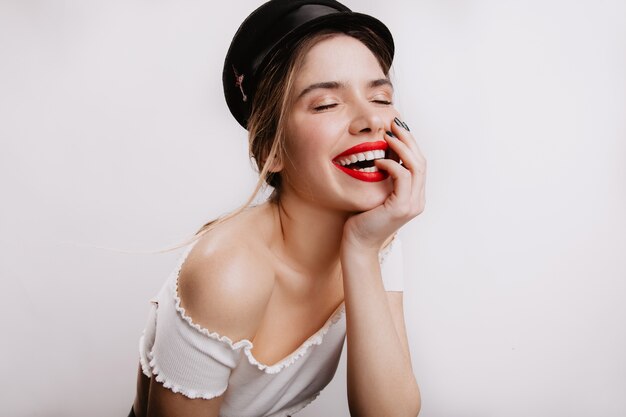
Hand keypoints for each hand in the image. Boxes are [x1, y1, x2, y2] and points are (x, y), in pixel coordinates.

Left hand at [342, 116, 426, 251]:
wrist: (357, 244)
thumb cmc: (361, 219)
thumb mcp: (375, 192)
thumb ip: (383, 177)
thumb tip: (380, 153)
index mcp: (414, 196)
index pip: (418, 163)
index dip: (410, 144)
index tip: (396, 128)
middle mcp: (418, 200)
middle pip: (421, 161)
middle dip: (408, 139)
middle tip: (394, 123)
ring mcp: (412, 204)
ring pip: (416, 166)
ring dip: (402, 147)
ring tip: (387, 136)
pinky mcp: (401, 207)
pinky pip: (402, 177)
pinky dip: (391, 164)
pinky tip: (377, 160)